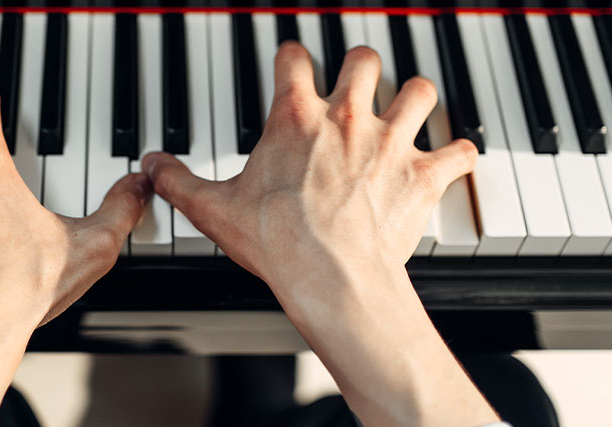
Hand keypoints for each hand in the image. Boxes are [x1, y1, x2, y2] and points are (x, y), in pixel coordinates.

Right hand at [143, 43, 494, 425]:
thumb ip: (178, 181)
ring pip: (419, 91)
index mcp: (295, 117)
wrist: (329, 274)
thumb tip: (151, 166)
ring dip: (415, 97)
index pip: (294, 58)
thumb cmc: (276, 240)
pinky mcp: (422, 175)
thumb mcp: (213, 208)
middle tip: (355, 81)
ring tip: (408, 106)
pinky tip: (456, 158)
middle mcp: (347, 116)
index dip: (292, 58)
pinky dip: (459, 154)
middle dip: (360, 67)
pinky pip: (458, 151)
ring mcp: (390, 142)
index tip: (291, 63)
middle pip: (364, 60)